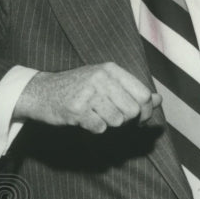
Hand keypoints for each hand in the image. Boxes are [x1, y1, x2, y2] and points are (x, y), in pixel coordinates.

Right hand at [14, 64, 160, 133]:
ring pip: (117, 121)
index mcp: (111, 70)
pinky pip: (100, 128)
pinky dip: (94, 128)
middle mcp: (100, 77)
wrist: (41, 92)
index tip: (139, 118)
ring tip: (95, 115)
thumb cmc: (78, 89)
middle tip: (112, 116)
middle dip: (126, 120)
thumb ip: (133, 90)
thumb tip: (158, 100)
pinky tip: (84, 119)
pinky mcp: (76, 109)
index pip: (143, 95)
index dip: (146, 112)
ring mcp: (87, 92)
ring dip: (108, 123)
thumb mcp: (106, 83)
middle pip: (133, 110)